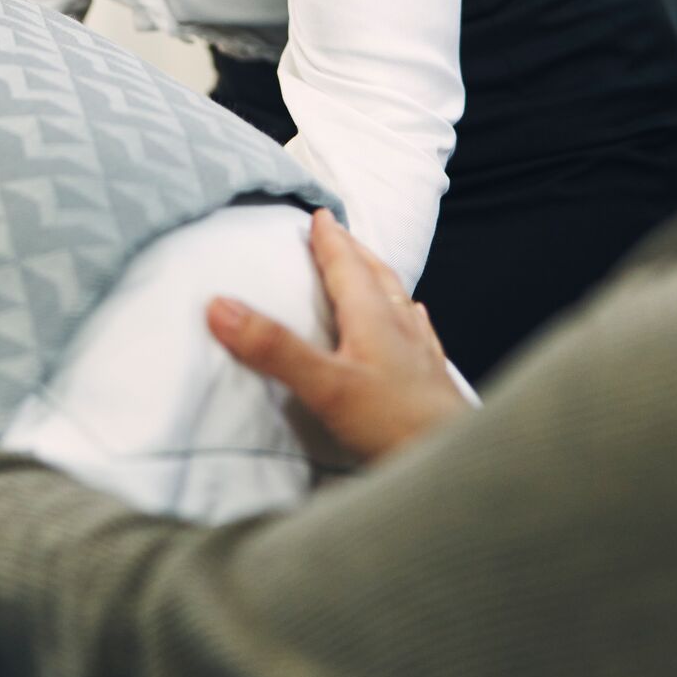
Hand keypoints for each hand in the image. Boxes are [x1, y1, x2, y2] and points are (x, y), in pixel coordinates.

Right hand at [208, 208, 470, 464]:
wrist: (457, 462)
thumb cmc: (393, 424)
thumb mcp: (324, 386)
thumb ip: (275, 349)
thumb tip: (219, 305)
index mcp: (374, 317)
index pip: (347, 267)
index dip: (331, 240)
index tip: (319, 214)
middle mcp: (401, 327)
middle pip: (377, 276)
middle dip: (355, 251)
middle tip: (339, 233)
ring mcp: (420, 353)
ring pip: (399, 300)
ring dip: (380, 278)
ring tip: (371, 269)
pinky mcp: (433, 380)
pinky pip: (418, 330)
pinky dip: (407, 314)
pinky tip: (414, 319)